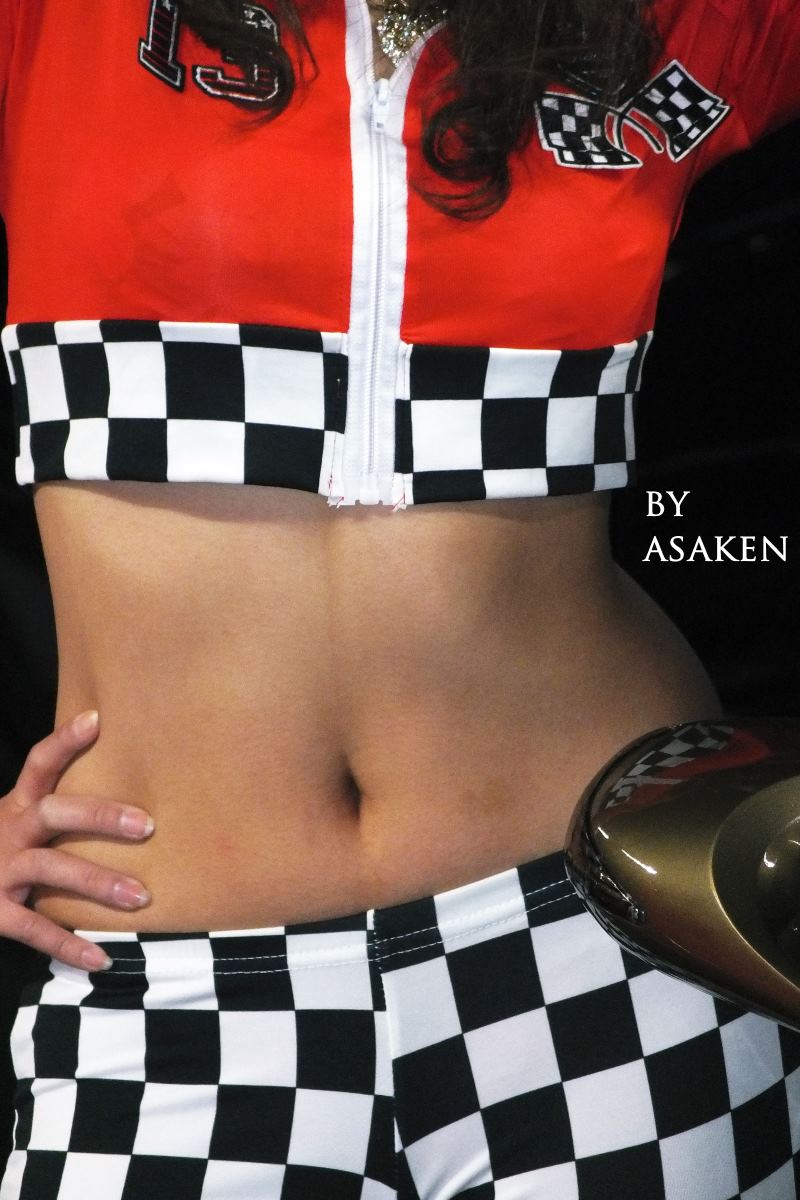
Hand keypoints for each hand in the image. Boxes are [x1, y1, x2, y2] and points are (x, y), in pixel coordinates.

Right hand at [0, 710, 153, 970]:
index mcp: (16, 806)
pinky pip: (33, 929)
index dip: (63, 741)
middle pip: (53, 813)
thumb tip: (114, 781)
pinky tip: (102, 959)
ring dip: (97, 882)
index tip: (95, 719)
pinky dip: (68, 946)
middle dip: (100, 816)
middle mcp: (7, 831)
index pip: (37, 764)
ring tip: (141, 898)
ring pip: (50, 868)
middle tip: (148, 825)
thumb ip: (55, 809)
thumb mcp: (16, 821)